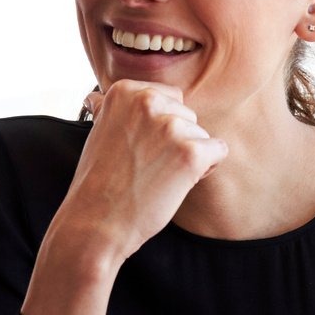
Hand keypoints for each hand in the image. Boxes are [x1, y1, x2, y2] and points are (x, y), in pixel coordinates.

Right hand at [59, 81, 226, 262]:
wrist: (96, 222)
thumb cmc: (97, 182)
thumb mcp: (98, 133)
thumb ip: (110, 111)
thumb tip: (96, 97)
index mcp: (125, 91)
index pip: (170, 97)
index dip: (161, 127)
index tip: (139, 148)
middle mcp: (148, 101)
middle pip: (188, 115)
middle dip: (176, 141)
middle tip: (147, 166)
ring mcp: (170, 127)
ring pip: (202, 135)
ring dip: (188, 157)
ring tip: (157, 177)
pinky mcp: (190, 153)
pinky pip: (218, 151)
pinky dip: (204, 170)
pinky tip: (177, 183)